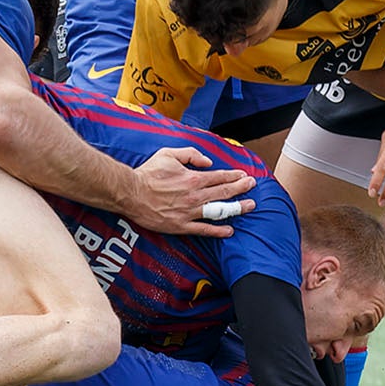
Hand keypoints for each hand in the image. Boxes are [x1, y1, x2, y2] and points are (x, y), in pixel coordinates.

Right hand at [128, 146, 256, 235]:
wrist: (130, 193)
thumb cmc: (148, 173)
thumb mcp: (169, 154)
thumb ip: (191, 154)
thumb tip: (208, 162)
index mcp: (193, 178)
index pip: (220, 176)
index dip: (235, 176)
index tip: (245, 176)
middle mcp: (195, 196)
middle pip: (224, 192)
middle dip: (241, 189)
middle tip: (253, 186)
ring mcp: (189, 212)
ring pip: (218, 210)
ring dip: (236, 208)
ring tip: (249, 206)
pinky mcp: (181, 225)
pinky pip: (203, 229)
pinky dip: (218, 231)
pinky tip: (229, 230)